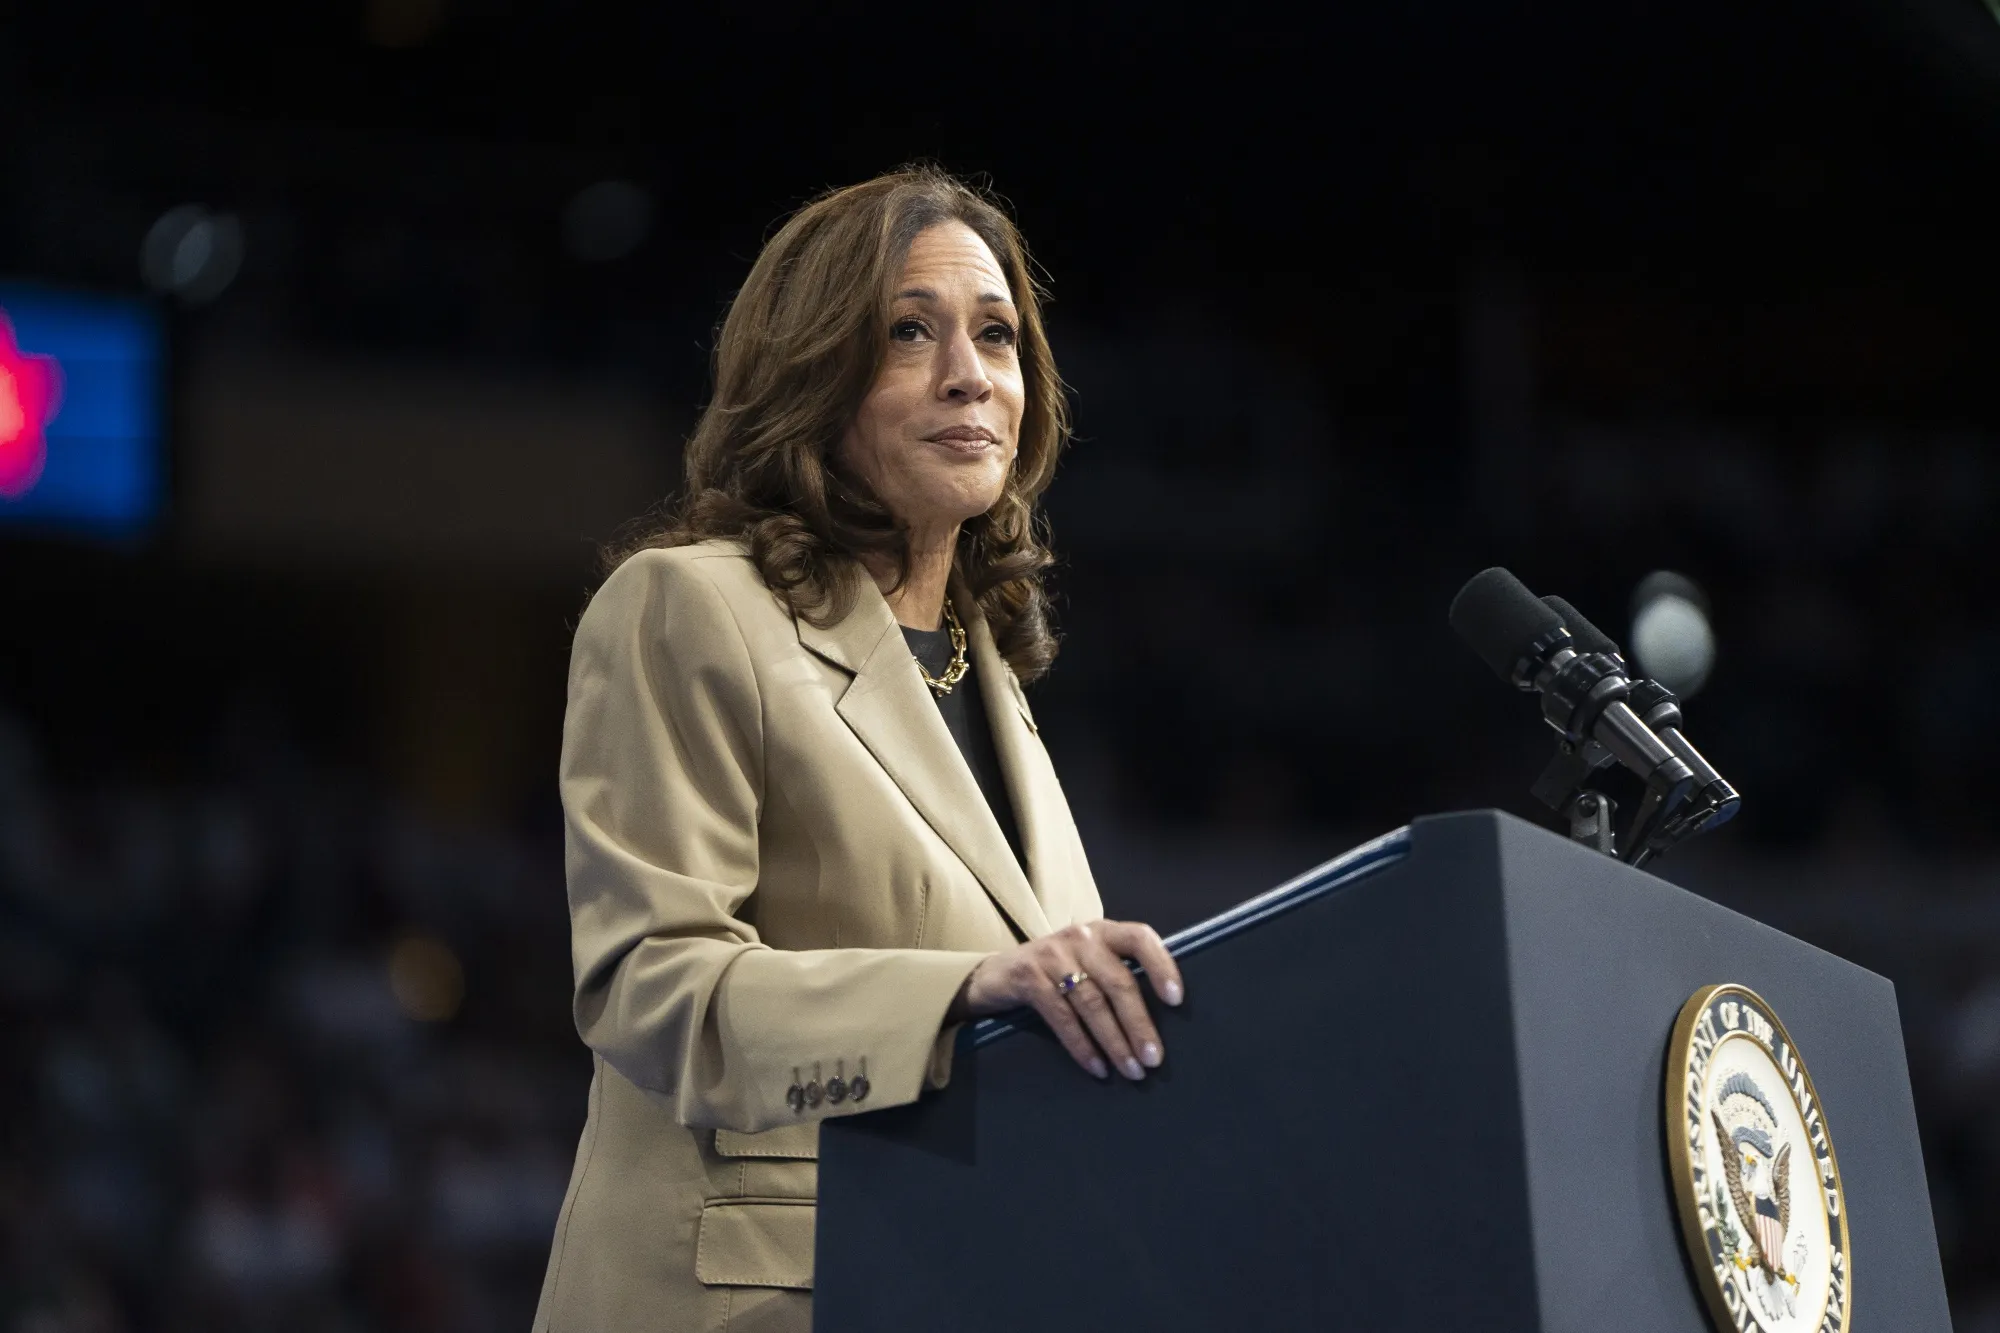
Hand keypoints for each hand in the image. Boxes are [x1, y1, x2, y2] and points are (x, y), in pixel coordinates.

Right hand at [948, 920, 1183, 1080]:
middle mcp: (1081, 937)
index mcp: (1104, 931)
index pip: (1140, 938)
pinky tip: (1098, 1067)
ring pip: (1092, 1003)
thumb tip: (1165, 1018)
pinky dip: (1082, 1046)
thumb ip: (1118, 973)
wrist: (997, 973)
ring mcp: (1052, 955)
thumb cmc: (1058, 972)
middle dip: (1139, 1024)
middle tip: (1154, 1058)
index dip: (1162, 966)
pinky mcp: (1029, 977)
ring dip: (1115, 1042)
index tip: (1177, 1000)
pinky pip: (1062, 1017)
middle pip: (1119, 981)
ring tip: (1131, 1070)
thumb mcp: (1089, 962)